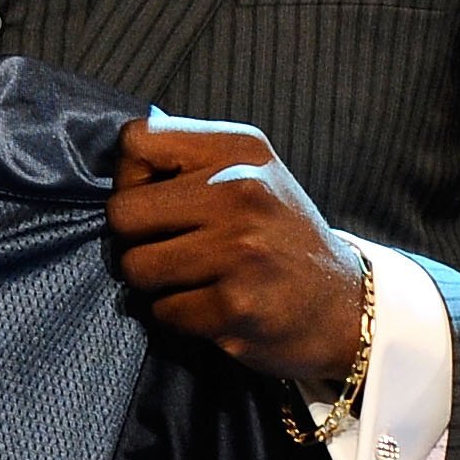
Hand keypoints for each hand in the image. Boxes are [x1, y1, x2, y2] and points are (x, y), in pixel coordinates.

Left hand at [107, 113, 369, 383]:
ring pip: (135, 266)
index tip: (160, 202)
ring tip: (196, 280)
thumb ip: (189, 160)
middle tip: (174, 250)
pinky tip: (216, 307)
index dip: (131, 179)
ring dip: (155, 283)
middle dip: (136, 240)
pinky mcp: (236, 304)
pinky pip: (162, 311)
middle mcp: (242, 189)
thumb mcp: (249, 173)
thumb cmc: (277, 237)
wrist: (342, 304)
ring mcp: (241, 248)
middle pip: (122, 212)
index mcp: (239, 149)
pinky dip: (179, 317)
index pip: (135, 142)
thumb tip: (117, 165)